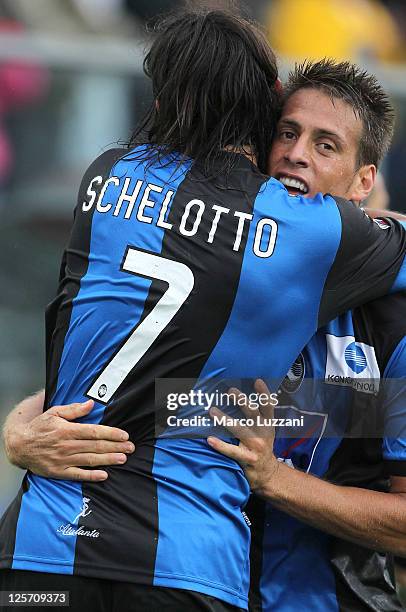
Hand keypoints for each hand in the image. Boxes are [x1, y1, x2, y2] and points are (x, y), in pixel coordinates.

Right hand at [5, 399, 134, 480]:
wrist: (19, 445)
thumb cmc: (39, 427)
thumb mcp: (54, 413)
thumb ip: (74, 410)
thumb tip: (90, 404)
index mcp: (67, 430)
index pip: (94, 432)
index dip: (111, 434)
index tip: (124, 435)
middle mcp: (66, 445)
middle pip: (95, 446)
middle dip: (115, 447)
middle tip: (131, 448)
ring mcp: (63, 460)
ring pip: (90, 460)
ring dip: (108, 460)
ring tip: (123, 459)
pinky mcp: (59, 472)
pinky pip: (78, 475)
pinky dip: (91, 476)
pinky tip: (104, 475)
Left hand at [207, 379, 279, 493]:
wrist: (267, 474)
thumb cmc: (261, 447)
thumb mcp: (265, 430)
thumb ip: (257, 416)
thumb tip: (240, 396)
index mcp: (267, 425)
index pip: (268, 406)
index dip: (265, 394)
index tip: (258, 381)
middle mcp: (262, 433)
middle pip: (252, 413)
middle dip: (242, 401)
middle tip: (231, 391)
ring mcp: (256, 446)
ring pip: (239, 429)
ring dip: (225, 419)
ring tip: (212, 410)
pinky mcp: (248, 458)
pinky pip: (231, 450)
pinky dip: (220, 445)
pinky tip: (210, 439)